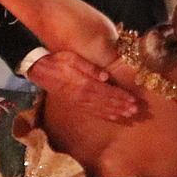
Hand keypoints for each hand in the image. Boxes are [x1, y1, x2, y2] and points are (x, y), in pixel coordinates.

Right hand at [27, 50, 141, 121]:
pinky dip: (105, 115)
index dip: (121, 96)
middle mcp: (83, 96)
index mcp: (84, 84)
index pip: (107, 92)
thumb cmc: (58, 61)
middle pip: (107, 102)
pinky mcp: (76, 103)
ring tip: (129, 115)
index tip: (133, 99)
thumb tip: (106, 76)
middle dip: (122, 106)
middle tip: (136, 110)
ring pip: (101, 109)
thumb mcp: (73, 59)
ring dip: (116, 112)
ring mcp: (79, 101)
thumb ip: (90, 68)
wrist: (40, 71)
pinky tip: (114, 117)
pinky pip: (93, 111)